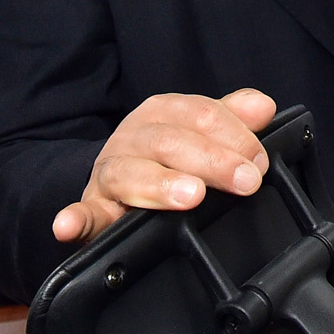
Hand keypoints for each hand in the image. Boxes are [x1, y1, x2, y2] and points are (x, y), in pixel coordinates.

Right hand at [52, 88, 277, 244]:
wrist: (117, 179)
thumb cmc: (169, 155)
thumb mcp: (201, 131)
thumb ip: (233, 119)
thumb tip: (263, 107)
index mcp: (163, 113)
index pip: (200, 114)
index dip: (234, 136)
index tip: (260, 162)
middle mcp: (133, 137)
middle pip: (170, 142)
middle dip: (211, 161)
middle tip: (244, 181)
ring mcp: (109, 173)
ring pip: (131, 173)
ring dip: (161, 184)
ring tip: (191, 196)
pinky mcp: (93, 209)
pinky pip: (82, 213)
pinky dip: (74, 218)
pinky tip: (69, 226)